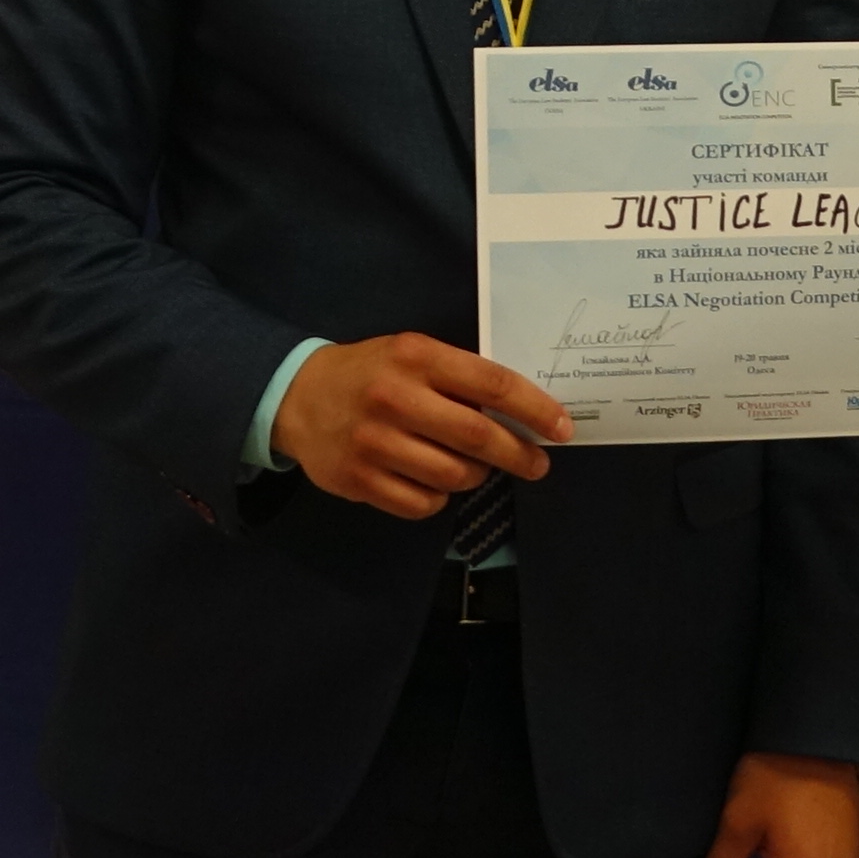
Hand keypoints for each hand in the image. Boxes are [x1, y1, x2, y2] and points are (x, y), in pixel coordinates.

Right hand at [271, 333, 568, 517]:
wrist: (297, 396)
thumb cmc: (372, 372)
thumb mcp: (412, 354)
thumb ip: (460, 377)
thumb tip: (523, 413)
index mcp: (415, 357)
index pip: (491, 385)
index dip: (535, 409)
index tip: (562, 429)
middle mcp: (394, 398)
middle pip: (477, 437)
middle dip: (519, 454)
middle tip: (538, 464)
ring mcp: (373, 443)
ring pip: (453, 476)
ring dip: (476, 475)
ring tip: (474, 467)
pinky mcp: (358, 480)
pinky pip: (422, 503)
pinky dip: (439, 497)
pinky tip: (433, 480)